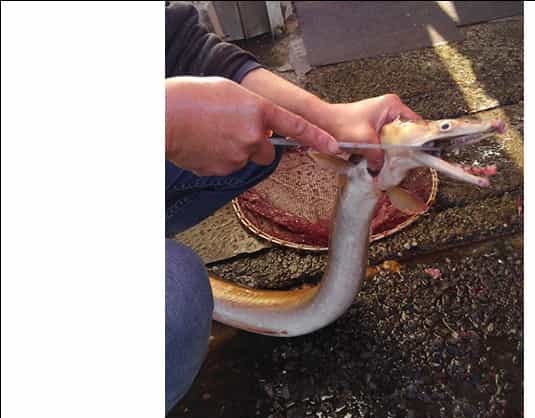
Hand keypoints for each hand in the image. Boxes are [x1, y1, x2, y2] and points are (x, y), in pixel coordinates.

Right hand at [165, 76, 338, 175]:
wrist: (162, 117)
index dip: (318, 138)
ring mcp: (238, 156)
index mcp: (258, 111)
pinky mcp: (222, 170)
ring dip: (235, 150)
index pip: (296, 127)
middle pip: (267, 151)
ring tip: (210, 133)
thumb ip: (253, 110)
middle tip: (232, 130)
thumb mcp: (231, 92)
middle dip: (256, 145)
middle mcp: (253, 136)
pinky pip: (227, 167)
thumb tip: (262, 128)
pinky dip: (218, 159)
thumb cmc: (191, 97)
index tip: (334, 146)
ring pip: (245, 159)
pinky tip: (202, 145)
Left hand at [324, 94, 421, 170]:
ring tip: (388, 161)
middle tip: (402, 161)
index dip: (417, 141)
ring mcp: (382, 117)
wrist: (323, 122)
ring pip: (395, 139)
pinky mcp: (374, 127)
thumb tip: (383, 169)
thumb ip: (379, 158)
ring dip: (390, 151)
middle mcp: (389, 109)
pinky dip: (382, 150)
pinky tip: (379, 158)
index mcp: (392, 105)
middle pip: (406, 133)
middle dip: (402, 149)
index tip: (419, 154)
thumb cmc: (339, 123)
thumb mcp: (365, 142)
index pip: (416, 124)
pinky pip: (385, 141)